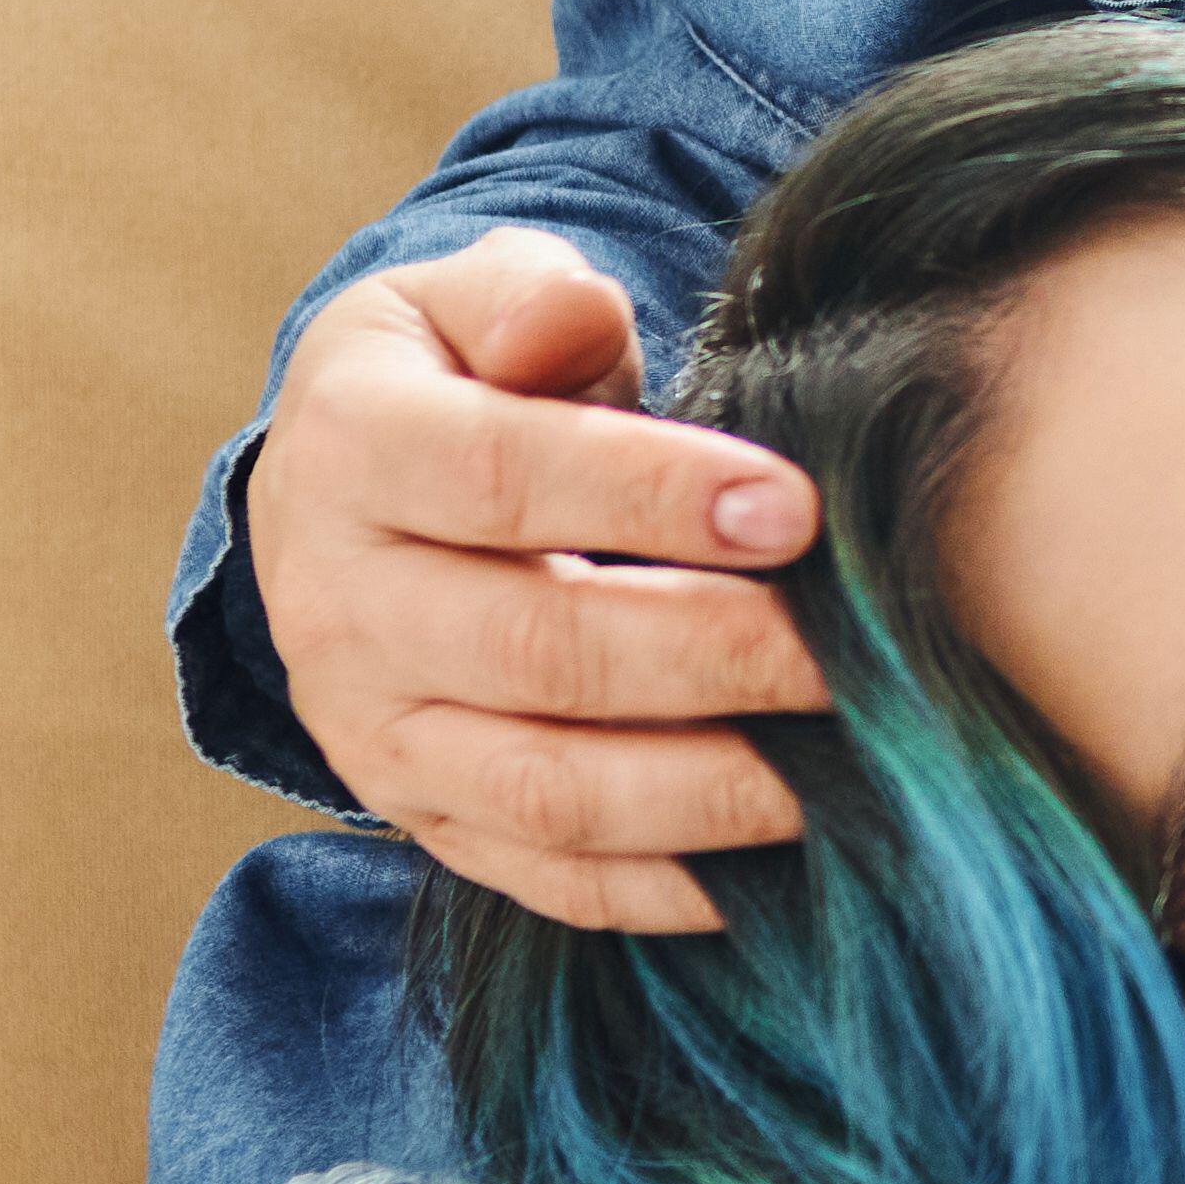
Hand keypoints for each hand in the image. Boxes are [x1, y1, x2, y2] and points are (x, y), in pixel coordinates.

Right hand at [241, 227, 828, 929]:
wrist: (341, 497)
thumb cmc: (455, 376)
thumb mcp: (463, 296)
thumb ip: (528, 295)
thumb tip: (575, 322)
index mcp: (351, 451)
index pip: (500, 479)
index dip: (650, 495)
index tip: (797, 510)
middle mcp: (339, 606)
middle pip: (536, 650)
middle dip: (710, 657)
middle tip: (845, 655)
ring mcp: (374, 732)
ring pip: (542, 788)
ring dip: (702, 792)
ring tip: (831, 773)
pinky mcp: (421, 818)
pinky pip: (543, 877)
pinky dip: (661, 888)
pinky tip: (773, 866)